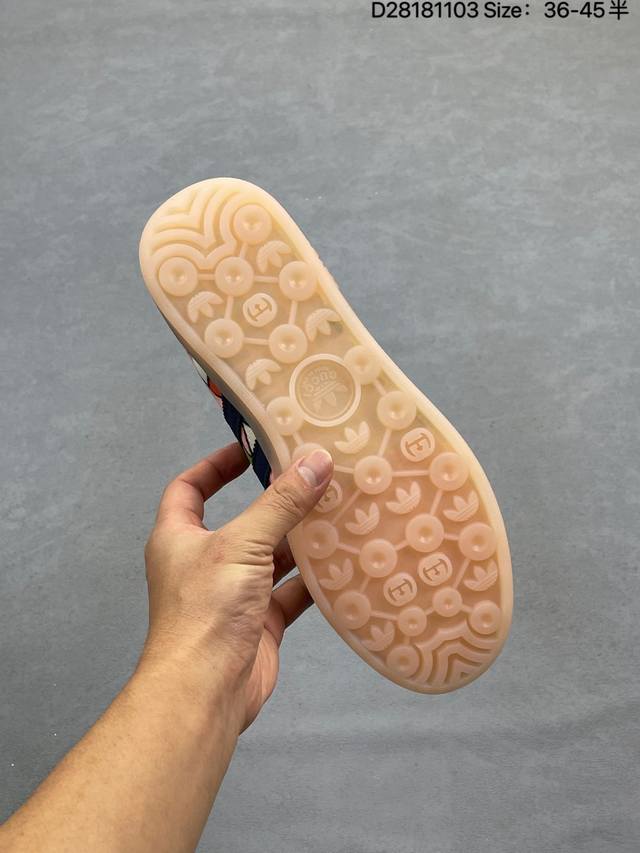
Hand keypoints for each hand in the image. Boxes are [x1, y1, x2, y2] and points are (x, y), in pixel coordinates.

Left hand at [141, 442, 332, 729]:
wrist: (205, 692)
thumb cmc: (207, 609)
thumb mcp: (243, 544)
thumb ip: (281, 504)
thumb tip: (315, 460)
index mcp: (179, 537)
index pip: (189, 488)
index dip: (215, 465)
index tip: (250, 447)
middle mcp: (205, 562)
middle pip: (242, 521)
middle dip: (275, 502)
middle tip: (313, 477)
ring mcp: (234, 594)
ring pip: (271, 557)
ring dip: (301, 539)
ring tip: (339, 512)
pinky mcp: (260, 623)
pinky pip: (290, 592)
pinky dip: (314, 580)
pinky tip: (344, 562)